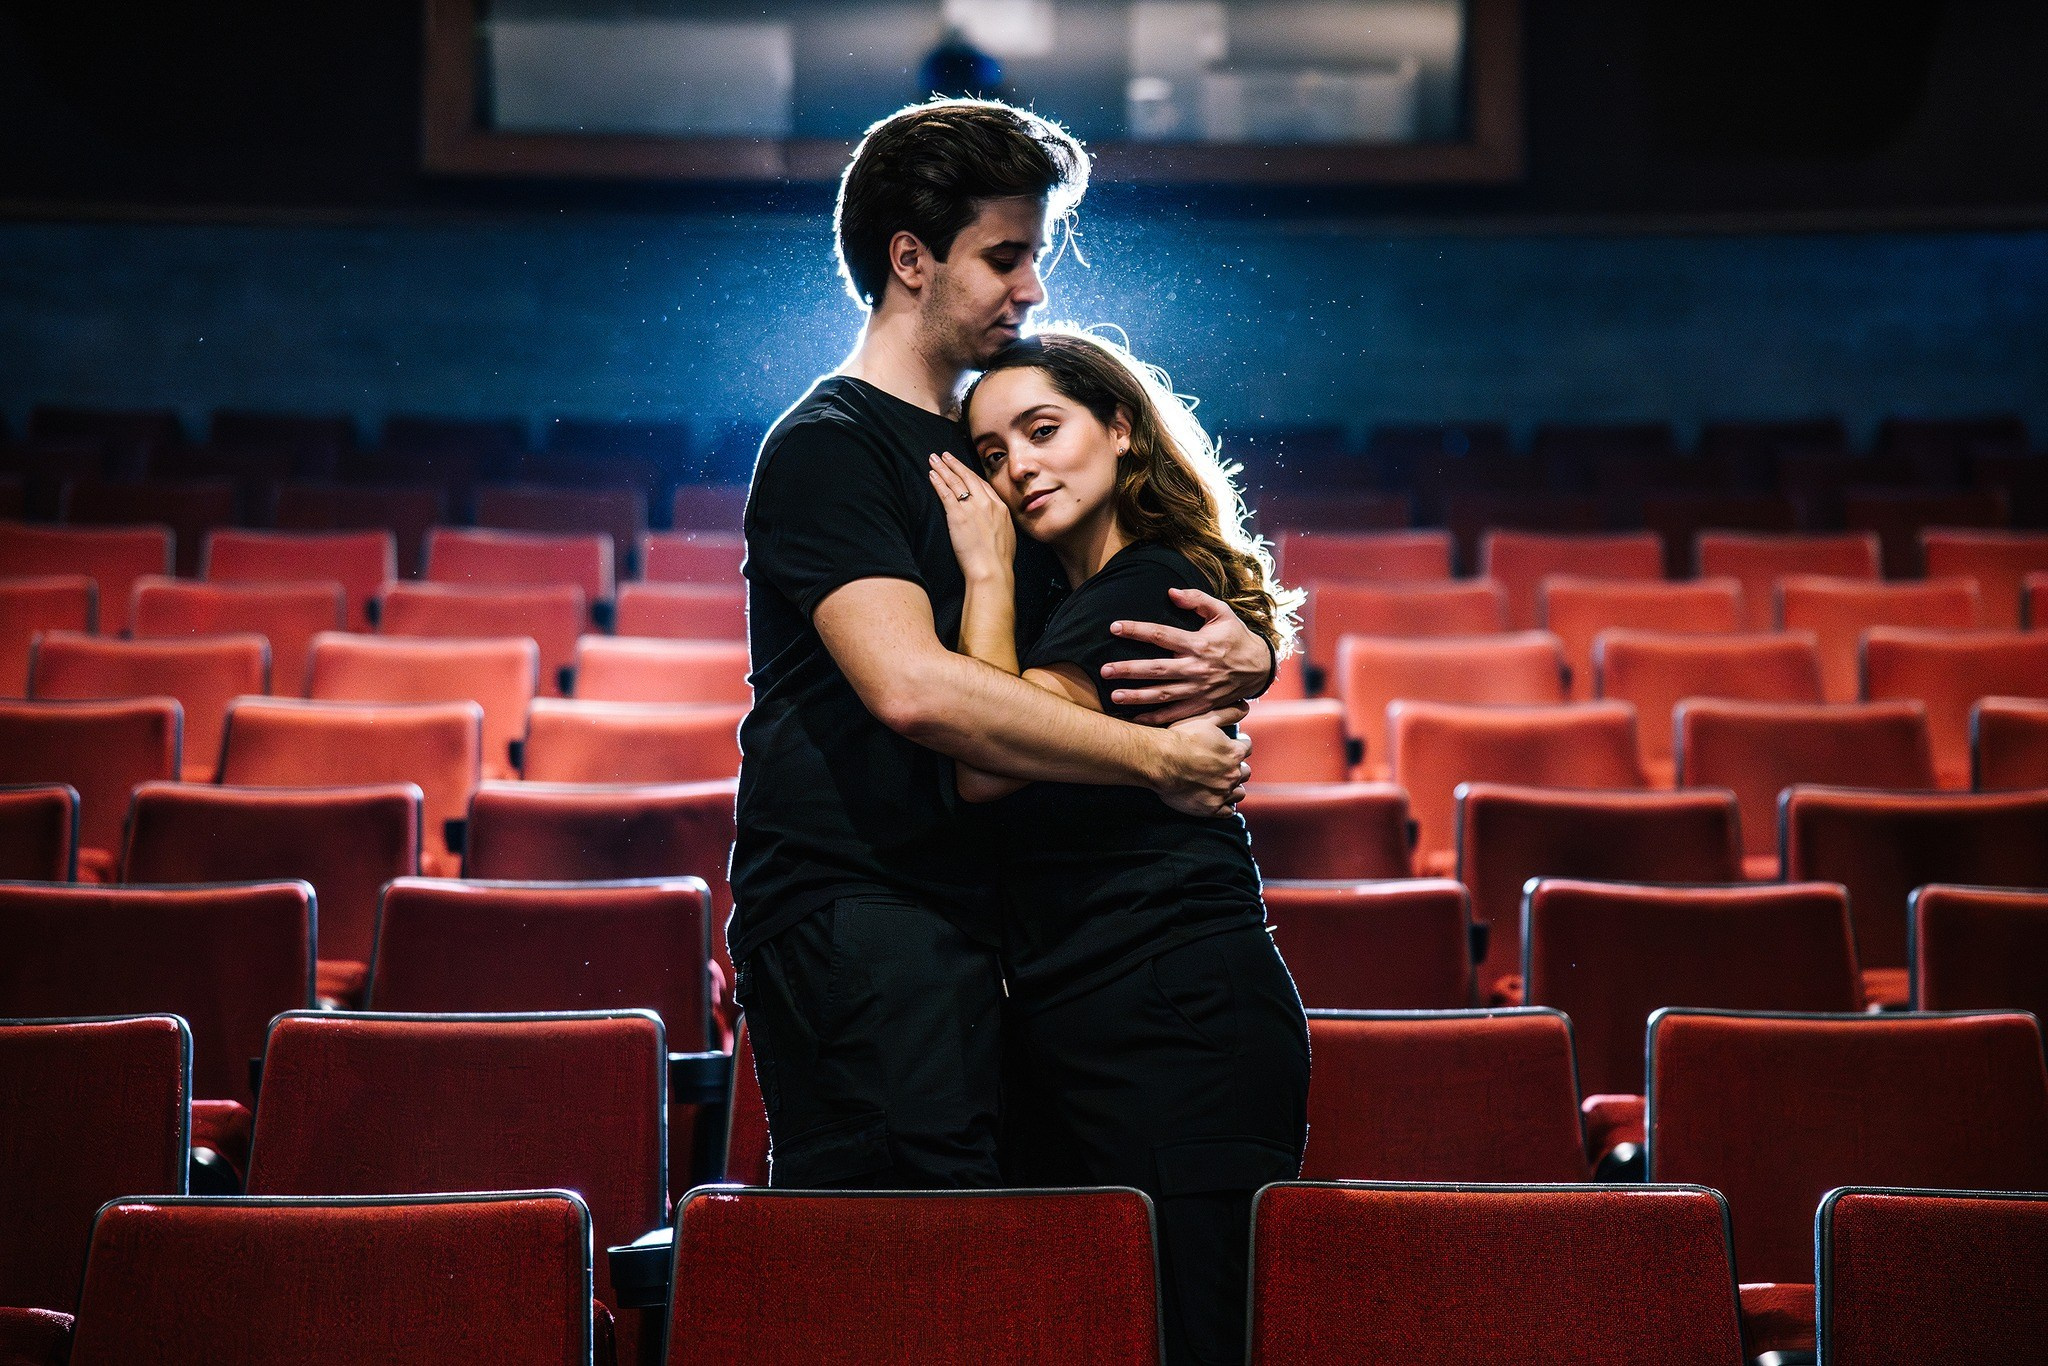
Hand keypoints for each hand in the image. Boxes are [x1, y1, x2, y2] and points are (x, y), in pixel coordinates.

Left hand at [927, 451, 1014, 583]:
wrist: (992, 570)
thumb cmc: (999, 561)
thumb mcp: (1007, 537)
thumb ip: (1000, 524)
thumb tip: (995, 524)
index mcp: (1000, 508)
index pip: (983, 485)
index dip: (970, 475)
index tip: (962, 469)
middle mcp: (987, 504)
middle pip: (968, 478)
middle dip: (955, 465)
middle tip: (944, 455)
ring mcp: (972, 508)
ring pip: (955, 482)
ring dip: (943, 469)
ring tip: (934, 460)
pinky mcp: (958, 516)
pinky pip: (946, 493)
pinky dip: (938, 482)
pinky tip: (931, 475)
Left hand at [1103, 587, 1274, 725]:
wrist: (1259, 668)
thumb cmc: (1237, 637)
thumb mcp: (1223, 613)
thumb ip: (1197, 600)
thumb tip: (1171, 593)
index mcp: (1199, 644)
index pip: (1161, 634)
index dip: (1136, 630)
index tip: (1114, 627)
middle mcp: (1196, 668)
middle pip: (1156, 669)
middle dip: (1129, 670)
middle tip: (1104, 671)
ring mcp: (1199, 690)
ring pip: (1162, 694)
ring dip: (1136, 697)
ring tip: (1113, 696)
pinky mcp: (1202, 706)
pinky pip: (1175, 714)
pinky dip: (1155, 718)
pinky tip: (1135, 718)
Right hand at [1153, 707, 1252, 817]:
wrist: (1161, 761)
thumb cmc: (1181, 737)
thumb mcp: (1206, 718)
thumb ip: (1229, 713)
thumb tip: (1245, 707)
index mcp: (1234, 752)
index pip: (1246, 748)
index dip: (1238, 745)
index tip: (1231, 746)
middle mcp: (1233, 774)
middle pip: (1245, 772)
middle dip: (1236, 768)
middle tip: (1222, 766)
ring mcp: (1223, 793)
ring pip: (1239, 793)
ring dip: (1233, 788)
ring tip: (1221, 784)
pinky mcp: (1211, 808)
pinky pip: (1227, 811)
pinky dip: (1226, 807)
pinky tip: (1218, 801)